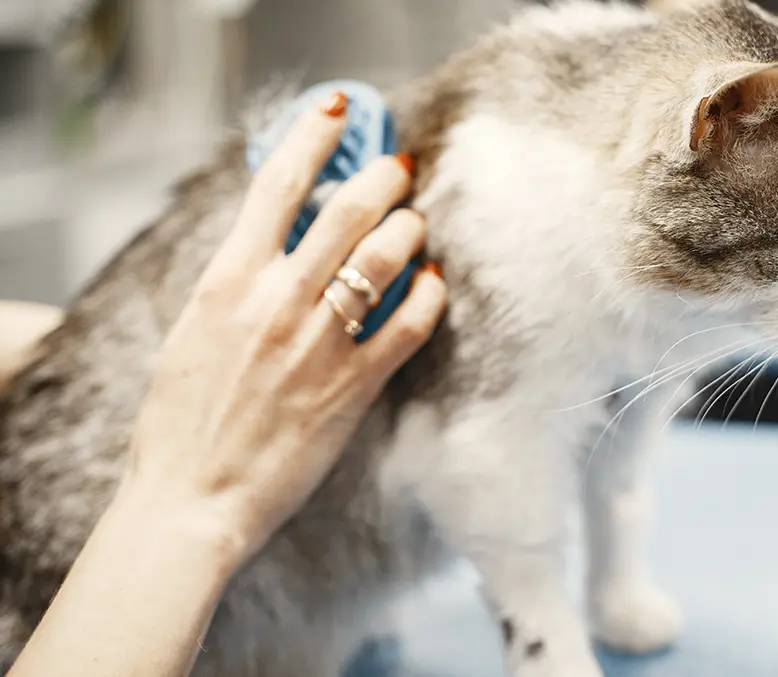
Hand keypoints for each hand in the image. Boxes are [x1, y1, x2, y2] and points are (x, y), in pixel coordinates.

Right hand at [121, 94, 445, 565]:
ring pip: (384, 257)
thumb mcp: (193, 330)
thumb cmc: (183, 420)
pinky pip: (409, 324)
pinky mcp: (354, 386)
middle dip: (382, 176)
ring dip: (410, 228)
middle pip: (346, 210)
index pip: (277, 183)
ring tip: (417, 222)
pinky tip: (435, 283)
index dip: (313, 135)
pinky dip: (430, 295)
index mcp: (227, 280)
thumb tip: (275, 241)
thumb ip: (235, 282)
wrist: (192, 499)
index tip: (337, 109)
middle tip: (399, 166)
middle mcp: (277, 301)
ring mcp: (319, 342)